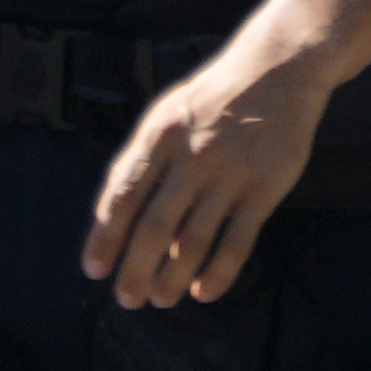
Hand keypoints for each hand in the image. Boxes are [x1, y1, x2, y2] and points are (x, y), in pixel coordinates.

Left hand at [86, 46, 322, 307]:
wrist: (276, 70)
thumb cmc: (212, 100)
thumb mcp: (169, 115)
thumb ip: (149, 165)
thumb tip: (133, 224)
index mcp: (158, 135)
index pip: (122, 194)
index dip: (105, 236)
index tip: (94, 268)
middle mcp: (190, 155)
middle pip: (154, 226)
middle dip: (135, 269)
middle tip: (127, 299)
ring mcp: (229, 172)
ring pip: (193, 241)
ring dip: (172, 277)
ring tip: (160, 300)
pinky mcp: (265, 188)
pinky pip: (237, 241)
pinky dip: (218, 272)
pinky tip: (203, 292)